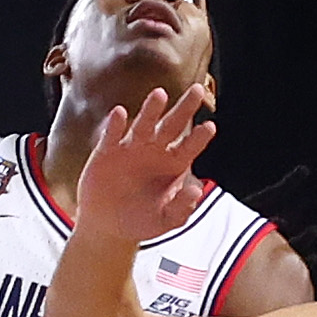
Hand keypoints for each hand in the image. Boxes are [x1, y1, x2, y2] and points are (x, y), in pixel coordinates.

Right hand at [83, 82, 213, 227]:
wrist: (108, 226)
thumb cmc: (142, 221)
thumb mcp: (166, 221)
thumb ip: (181, 208)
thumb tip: (196, 191)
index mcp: (174, 164)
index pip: (190, 146)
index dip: (200, 137)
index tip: (209, 127)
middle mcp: (155, 150)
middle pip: (172, 125)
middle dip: (185, 108)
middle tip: (198, 90)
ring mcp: (131, 148)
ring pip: (144, 124)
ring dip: (151, 110)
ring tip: (160, 95)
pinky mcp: (107, 151)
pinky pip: (112, 135)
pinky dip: (115, 125)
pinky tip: (120, 113)